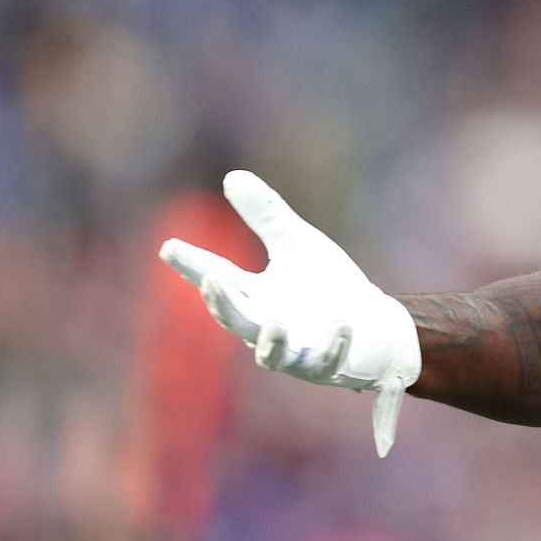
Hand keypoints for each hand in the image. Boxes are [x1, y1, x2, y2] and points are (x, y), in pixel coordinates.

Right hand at [158, 170, 421, 456]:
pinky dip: (334, 346)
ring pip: (274, 356)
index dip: (192, 264)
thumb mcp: (297, 244)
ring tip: (275, 323)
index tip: (169, 246)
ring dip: (273, 343)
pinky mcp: (330, 364)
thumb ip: (266, 216)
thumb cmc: (326, 286)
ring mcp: (297, 351)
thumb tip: (231, 176)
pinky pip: (329, 361)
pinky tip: (343, 325)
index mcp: (256, 298)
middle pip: (237, 320)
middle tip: (209, 280)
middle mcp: (268, 328)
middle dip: (223, 304)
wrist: (371, 326)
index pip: (219, 279)